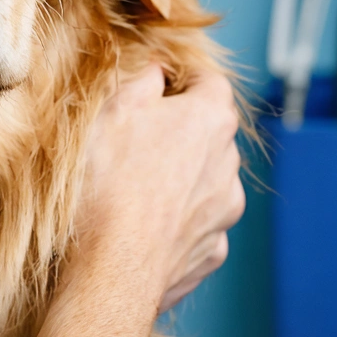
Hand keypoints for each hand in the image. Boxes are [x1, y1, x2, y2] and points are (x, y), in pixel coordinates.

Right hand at [82, 64, 243, 313]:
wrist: (111, 267)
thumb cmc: (108, 180)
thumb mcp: (114, 108)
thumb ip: (143, 79)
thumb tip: (156, 70)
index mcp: (209, 120)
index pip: (212, 81)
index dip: (184, 76)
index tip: (158, 81)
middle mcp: (228, 164)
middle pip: (210, 131)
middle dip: (180, 127)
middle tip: (136, 132)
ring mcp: (223, 212)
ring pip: (207, 179)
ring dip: (181, 174)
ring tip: (134, 182)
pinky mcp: (211, 251)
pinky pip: (198, 222)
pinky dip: (177, 217)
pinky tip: (142, 221)